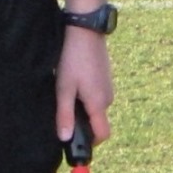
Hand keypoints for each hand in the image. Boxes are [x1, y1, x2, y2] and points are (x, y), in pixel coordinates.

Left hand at [57, 27, 111, 145]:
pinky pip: (97, 95)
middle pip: (97, 121)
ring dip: (83, 107)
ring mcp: (108, 86)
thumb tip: (65, 138)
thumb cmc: (73, 59)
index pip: (103, 134)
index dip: (91, 142)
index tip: (75, 141)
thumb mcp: (64, 88)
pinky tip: (73, 82)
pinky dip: (86, 95)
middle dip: (83, 122)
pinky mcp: (105, 77)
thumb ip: (65, 115)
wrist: (85, 30)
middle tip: (63, 111)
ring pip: (96, 107)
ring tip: (66, 92)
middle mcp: (108, 98)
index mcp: (99, 104)